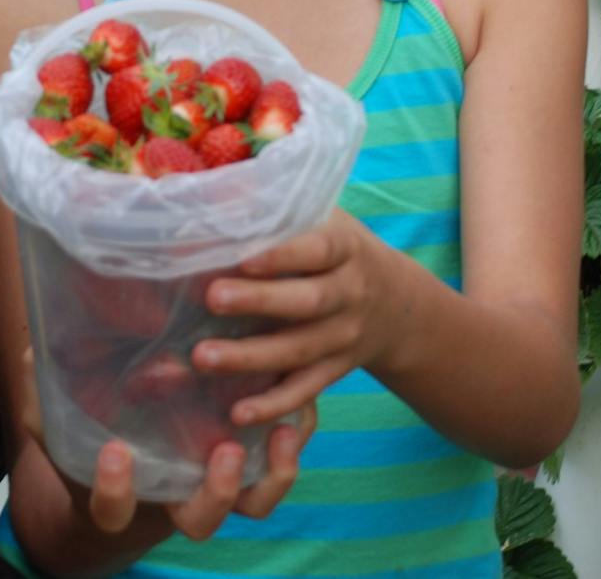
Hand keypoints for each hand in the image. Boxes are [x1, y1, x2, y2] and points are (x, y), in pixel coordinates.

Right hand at [19, 348, 314, 542]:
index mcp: (121, 491)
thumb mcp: (63, 411)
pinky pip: (279, 458)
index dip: (114, 491)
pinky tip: (296, 398)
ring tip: (277, 430)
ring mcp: (215, 480)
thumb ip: (46, 387)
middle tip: (222, 455)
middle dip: (215, 495)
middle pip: (200, 520)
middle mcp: (174, 495)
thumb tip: (33, 342)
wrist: (136, 444)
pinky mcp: (250, 454)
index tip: (113, 455)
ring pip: (250, 502)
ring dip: (268, 475)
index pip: (112, 509)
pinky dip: (294, 436)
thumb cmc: (94, 426)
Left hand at [190, 211, 391, 426]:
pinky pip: (306, 391)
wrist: (398, 305)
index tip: (243, 257)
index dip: (283, 255)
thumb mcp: (321, 217)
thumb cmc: (335, 249)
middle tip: (212, 298)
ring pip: (300, 351)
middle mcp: (351, 293)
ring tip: (202, 358)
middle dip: (259, 302)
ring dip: (251, 357)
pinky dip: (274, 404)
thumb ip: (274, 206)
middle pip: (307, 302)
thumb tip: (211, 186)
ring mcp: (345, 337)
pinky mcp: (336, 371)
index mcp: (345, 247)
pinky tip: (238, 414)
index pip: (318, 249)